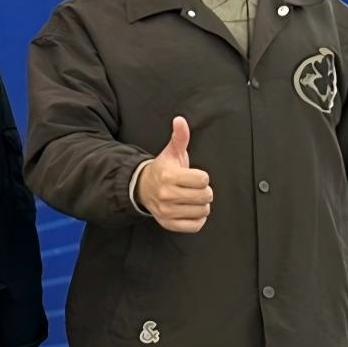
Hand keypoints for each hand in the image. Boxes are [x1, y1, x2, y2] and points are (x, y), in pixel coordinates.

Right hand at [134, 118, 211, 233]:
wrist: (142, 188)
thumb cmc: (162, 170)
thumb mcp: (171, 152)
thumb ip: (179, 137)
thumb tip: (180, 120)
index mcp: (168, 176)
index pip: (203, 179)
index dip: (202, 177)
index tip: (193, 176)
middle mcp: (166, 194)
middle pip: (205, 196)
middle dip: (204, 191)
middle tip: (194, 188)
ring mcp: (167, 211)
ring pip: (203, 211)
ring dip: (201, 205)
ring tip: (192, 199)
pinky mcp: (168, 223)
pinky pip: (195, 226)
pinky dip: (197, 219)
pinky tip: (190, 210)